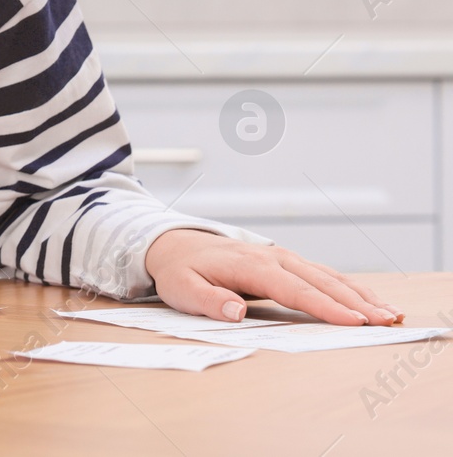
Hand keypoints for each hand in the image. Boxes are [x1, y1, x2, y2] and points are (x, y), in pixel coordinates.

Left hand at [143, 228, 403, 325]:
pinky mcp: (286, 262)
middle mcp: (272, 257)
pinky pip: (323, 275)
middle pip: (320, 281)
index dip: (324, 306)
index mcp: (249, 265)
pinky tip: (369, 301)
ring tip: (390, 313)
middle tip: (386, 320)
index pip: (293, 289)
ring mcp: (281, 257)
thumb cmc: (180, 270)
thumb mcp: (182, 288)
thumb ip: (208, 301)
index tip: (352, 321)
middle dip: (355, 302)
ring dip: (360, 294)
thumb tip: (235, 311)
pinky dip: (349, 287)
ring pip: (328, 276)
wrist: (174, 244)